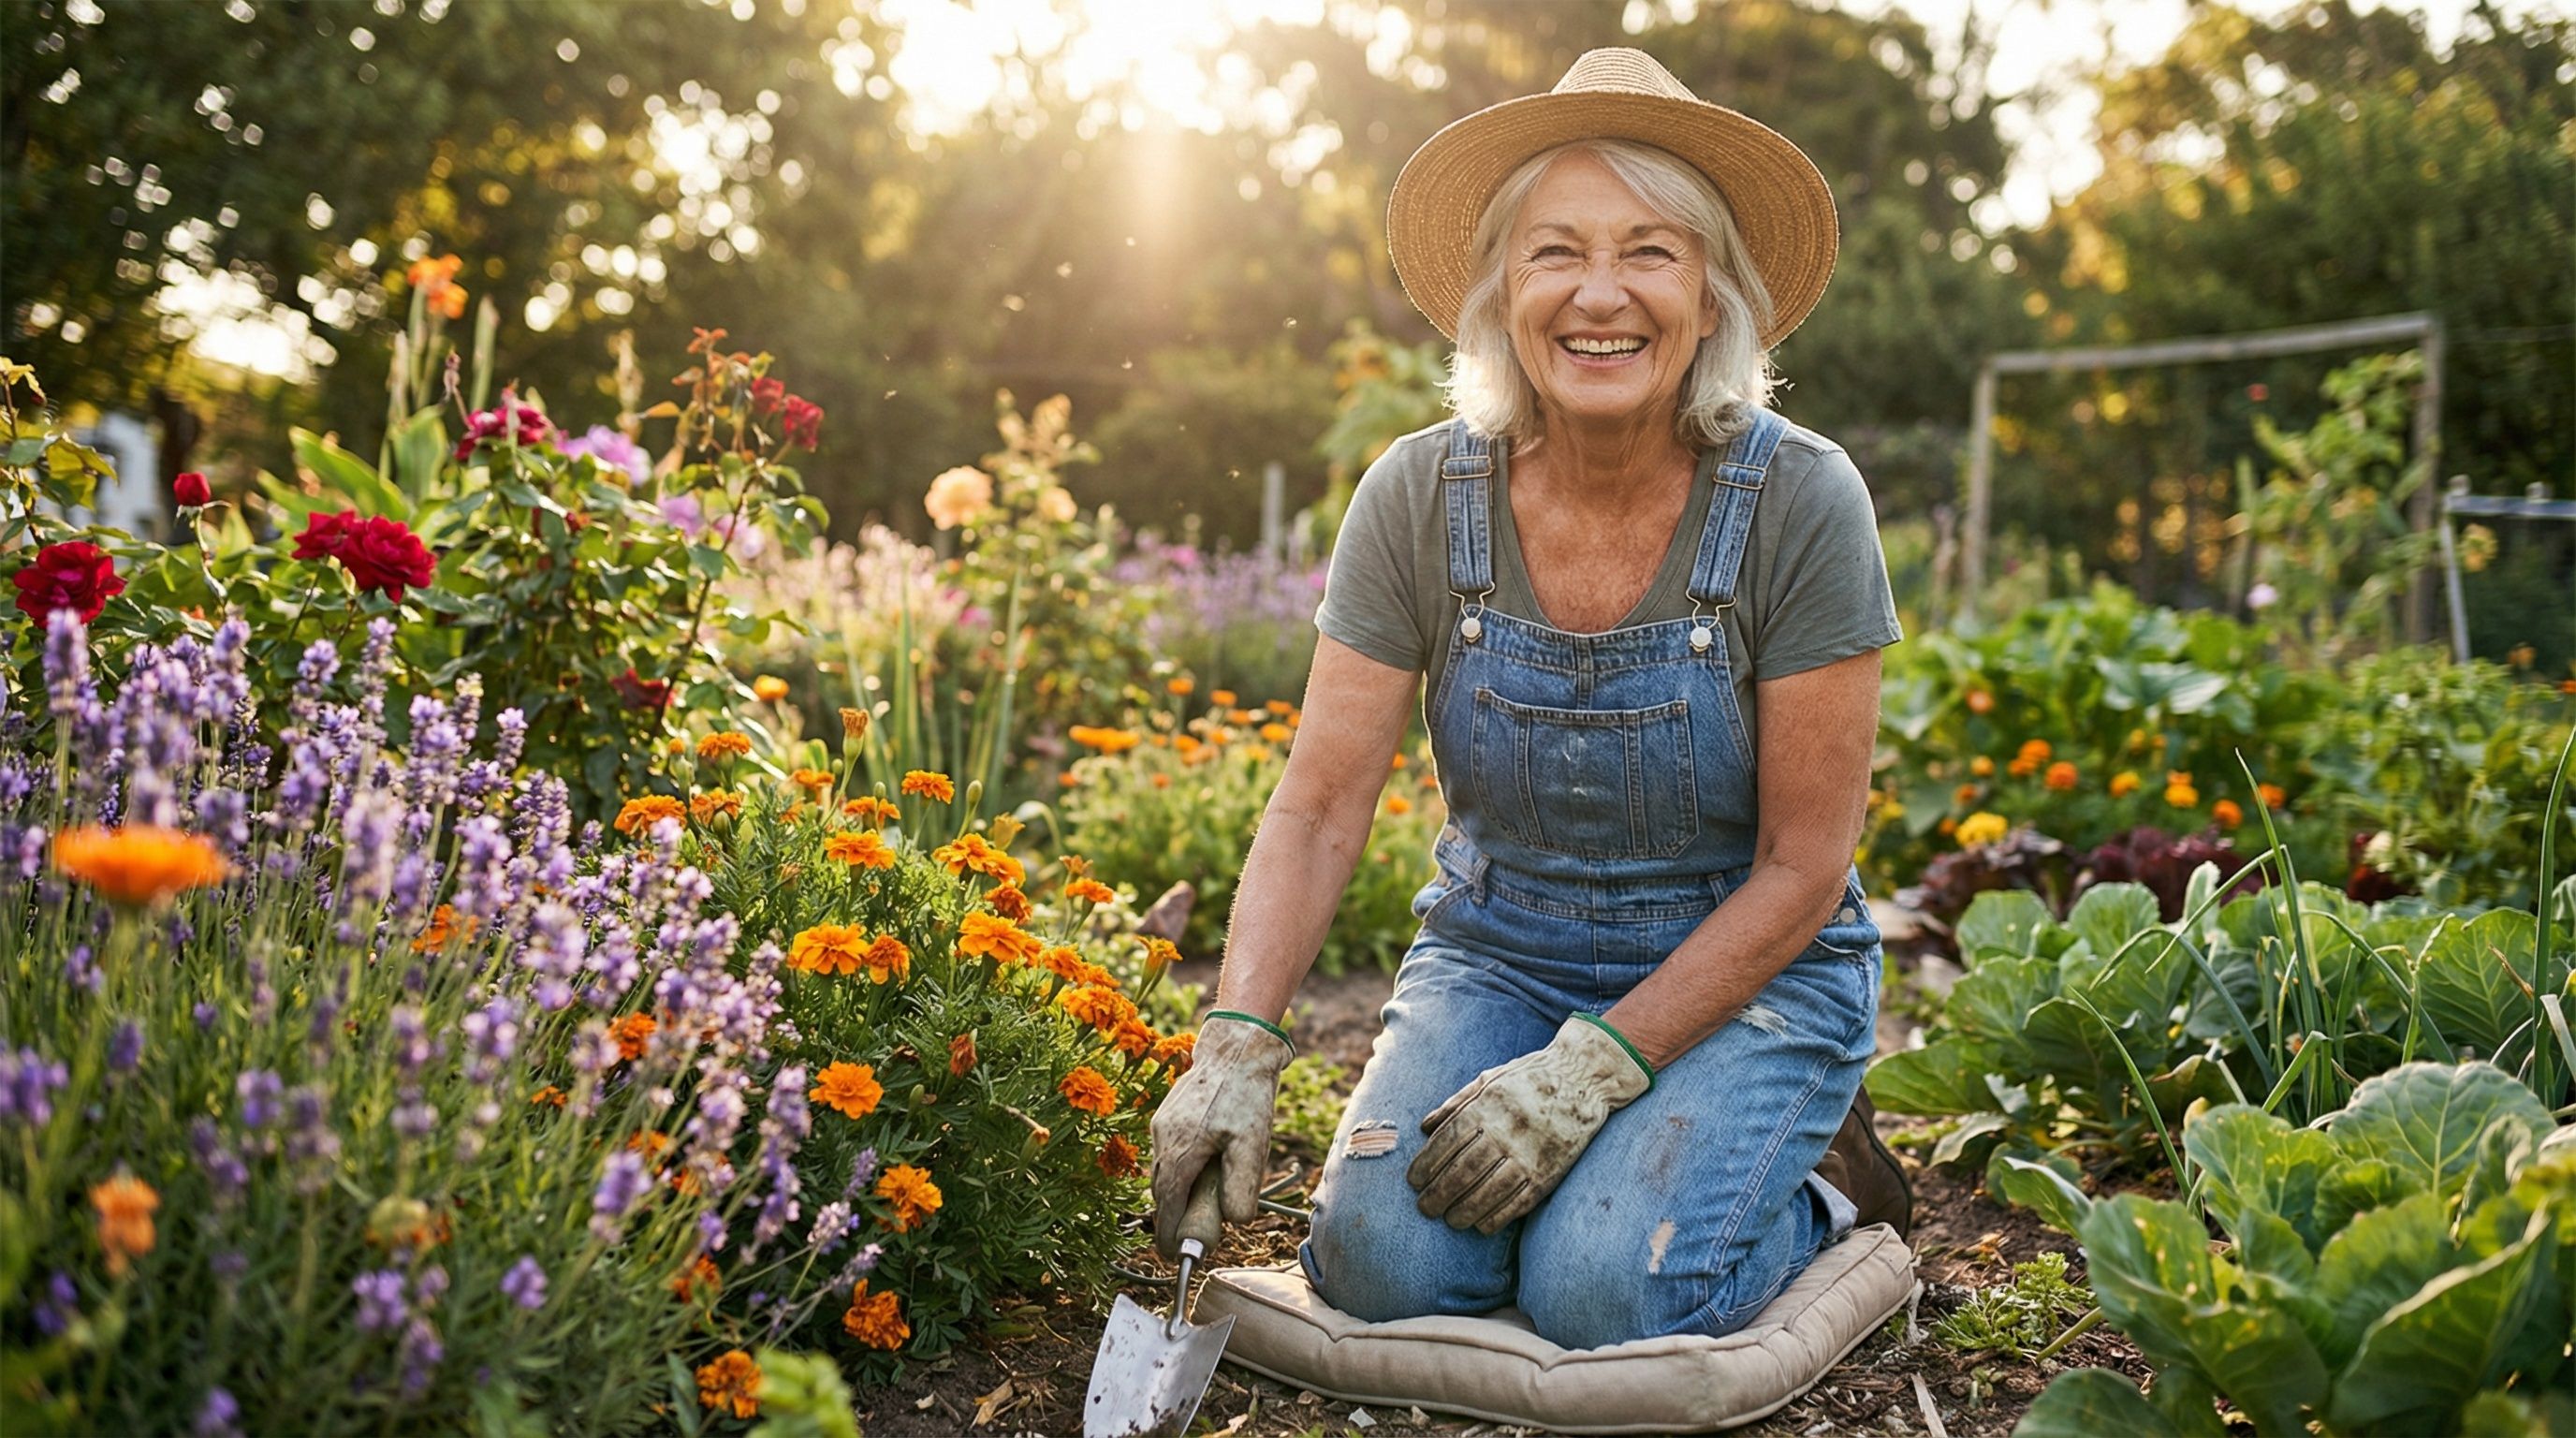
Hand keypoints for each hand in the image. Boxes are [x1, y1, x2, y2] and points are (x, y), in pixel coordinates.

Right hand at [1147, 1013, 1294, 1259]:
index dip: (1170, 1235)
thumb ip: (1241, 1187)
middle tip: (1191, 1237)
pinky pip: (1167, 1153)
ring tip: (1198, 1207)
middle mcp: (1162, 1141)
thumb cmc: (1245, 1095)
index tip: (1175, 1256)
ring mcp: (1161, 1126)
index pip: (1167, 1207)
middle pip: (1161, 1192)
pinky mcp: (1167, 1116)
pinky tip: (1200, 1172)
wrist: (1236, 1048)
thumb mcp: (1252, 1145)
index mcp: (1179, 1153)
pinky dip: (1179, 1171)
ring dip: (1176, 1194)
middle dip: (1173, 1217)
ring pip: (1163, 1172)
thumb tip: (1235, 1223)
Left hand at [1408, 1014, 1653, 1233]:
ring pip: (1488, 1192)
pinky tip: (1481, 1225)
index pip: (1447, 1143)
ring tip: (1450, 1220)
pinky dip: (1497, 1217)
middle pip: (1462, 1171)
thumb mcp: (1488, 1079)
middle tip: (1425, 1208)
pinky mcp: (1550, 1173)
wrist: (1583, 1078)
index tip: (1413, 1182)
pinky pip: (1519, 1203)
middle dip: (1438, 1195)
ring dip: (1464, 1211)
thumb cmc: (1529, 1077)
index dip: (1426, 1165)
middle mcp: (1506, 1131)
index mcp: (1487, 1106)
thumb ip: (1455, 1104)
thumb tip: (1424, 1128)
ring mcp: (1530, 1154)